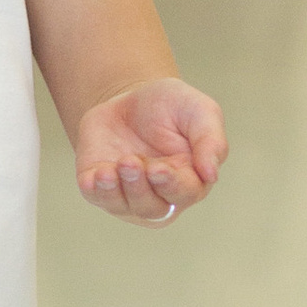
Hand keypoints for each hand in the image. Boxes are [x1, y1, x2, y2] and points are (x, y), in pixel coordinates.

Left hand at [74, 78, 226, 221]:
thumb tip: (211, 174)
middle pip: (152, 208)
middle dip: (140, 188)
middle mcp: (160, 195)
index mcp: (190, 180)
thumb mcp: (199, 111)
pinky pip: (96, 197)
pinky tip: (94, 176)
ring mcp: (128, 194)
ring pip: (125, 206)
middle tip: (131, 162)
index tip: (158, 168)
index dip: (172, 184)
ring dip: (116, 191)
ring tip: (109, 170)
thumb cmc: (170, 106)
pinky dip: (95, 190)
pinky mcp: (100, 186)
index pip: (185, 193)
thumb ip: (212, 140)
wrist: (128, 98)